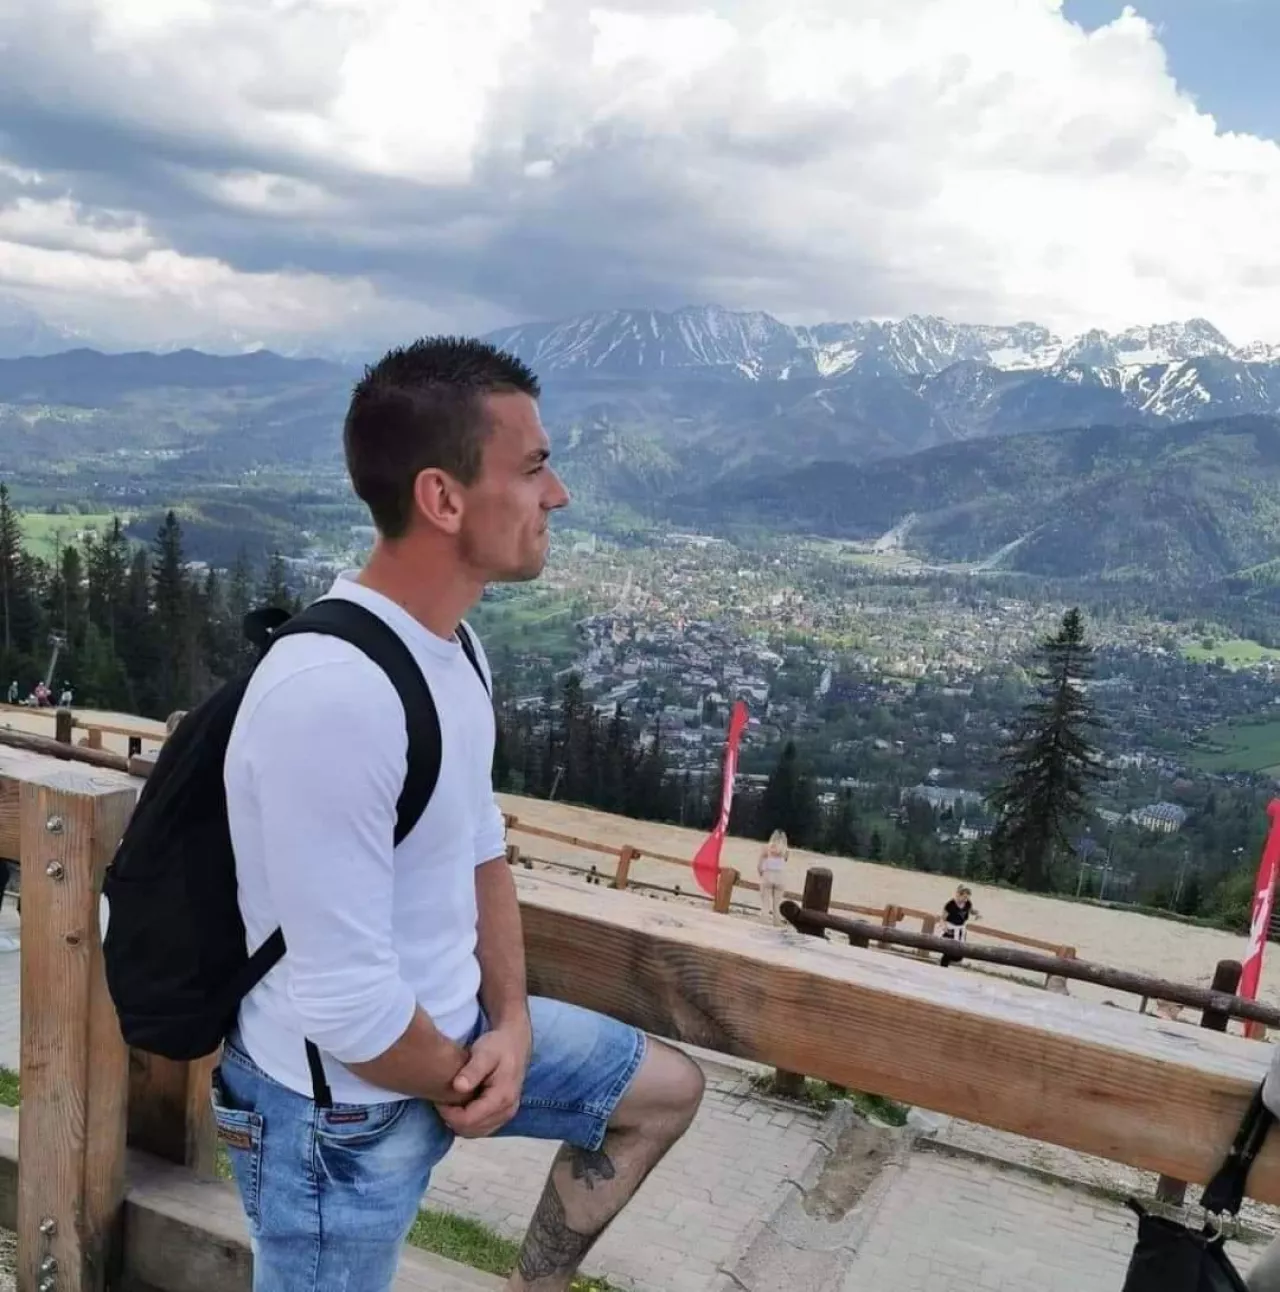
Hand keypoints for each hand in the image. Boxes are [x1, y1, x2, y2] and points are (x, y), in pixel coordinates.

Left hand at [437, 1021, 531, 1138]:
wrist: (515, 1043)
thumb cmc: (497, 1046)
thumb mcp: (484, 1052)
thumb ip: (473, 1069)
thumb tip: (458, 1086)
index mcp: (502, 1097)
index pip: (468, 1120)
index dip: (449, 1113)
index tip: (439, 1098)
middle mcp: (507, 1111)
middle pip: (470, 1129)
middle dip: (452, 1118)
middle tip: (442, 1100)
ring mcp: (506, 1115)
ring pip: (475, 1132)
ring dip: (459, 1122)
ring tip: (451, 1103)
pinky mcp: (503, 1115)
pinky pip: (481, 1128)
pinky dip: (468, 1122)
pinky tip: (461, 1107)